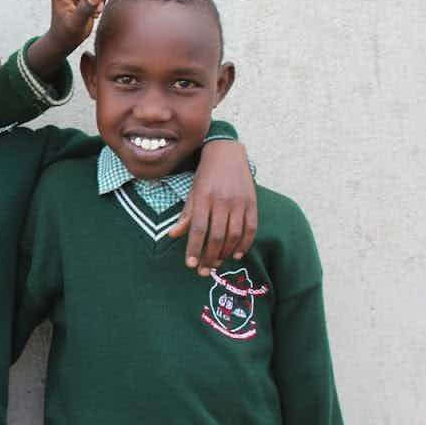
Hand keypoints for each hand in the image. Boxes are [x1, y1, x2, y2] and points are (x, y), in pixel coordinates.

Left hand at [168, 140, 257, 274]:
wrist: (227, 153)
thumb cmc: (205, 175)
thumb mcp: (192, 191)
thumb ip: (186, 214)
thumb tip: (172, 235)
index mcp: (203, 197)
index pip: (198, 228)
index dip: (194, 248)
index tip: (190, 265)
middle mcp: (222, 200)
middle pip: (217, 236)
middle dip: (209, 257)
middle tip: (204, 271)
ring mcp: (239, 202)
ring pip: (234, 234)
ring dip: (226, 253)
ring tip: (216, 263)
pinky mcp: (252, 202)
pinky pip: (251, 228)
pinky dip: (245, 244)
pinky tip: (237, 255)